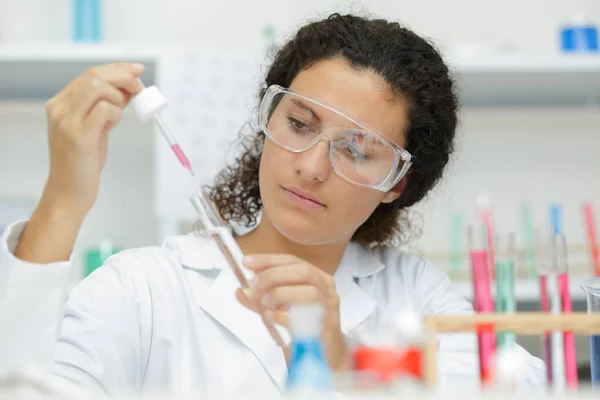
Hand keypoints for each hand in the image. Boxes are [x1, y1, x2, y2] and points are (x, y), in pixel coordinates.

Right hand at [42, 62, 144, 216]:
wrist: (69, 191)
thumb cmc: (83, 160)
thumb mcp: (93, 127)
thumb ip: (105, 106)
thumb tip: (128, 88)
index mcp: (61, 103)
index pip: (90, 74)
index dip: (117, 69)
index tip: (137, 70)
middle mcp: (59, 108)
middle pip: (94, 76)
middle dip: (123, 77)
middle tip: (139, 88)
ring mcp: (67, 121)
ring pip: (98, 88)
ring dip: (119, 96)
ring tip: (123, 112)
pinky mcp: (79, 136)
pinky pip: (105, 111)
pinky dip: (116, 113)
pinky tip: (114, 124)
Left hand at [235, 254, 350, 370]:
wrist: (323, 354)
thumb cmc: (302, 327)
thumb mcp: (278, 308)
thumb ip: (260, 299)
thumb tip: (241, 291)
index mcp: (315, 277)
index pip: (292, 261)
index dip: (269, 260)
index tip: (247, 262)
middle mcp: (326, 288)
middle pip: (302, 272)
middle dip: (274, 275)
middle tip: (253, 284)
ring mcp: (329, 308)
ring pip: (309, 292)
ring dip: (281, 294)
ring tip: (263, 303)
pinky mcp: (327, 328)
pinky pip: (307, 318)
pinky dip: (285, 316)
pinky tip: (272, 318)